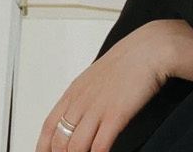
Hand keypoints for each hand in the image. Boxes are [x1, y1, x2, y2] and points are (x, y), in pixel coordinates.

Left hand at [35, 21, 170, 151]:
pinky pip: (100, 145)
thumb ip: (84, 97)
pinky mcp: (116, 115)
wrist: (148, 49)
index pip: (48, 127)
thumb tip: (79, 115)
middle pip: (60, 141)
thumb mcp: (95, 77)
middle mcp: (81, 102)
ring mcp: (97, 109)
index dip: (44, 147)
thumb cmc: (126, 62)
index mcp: (73, 93)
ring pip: (76, 147)